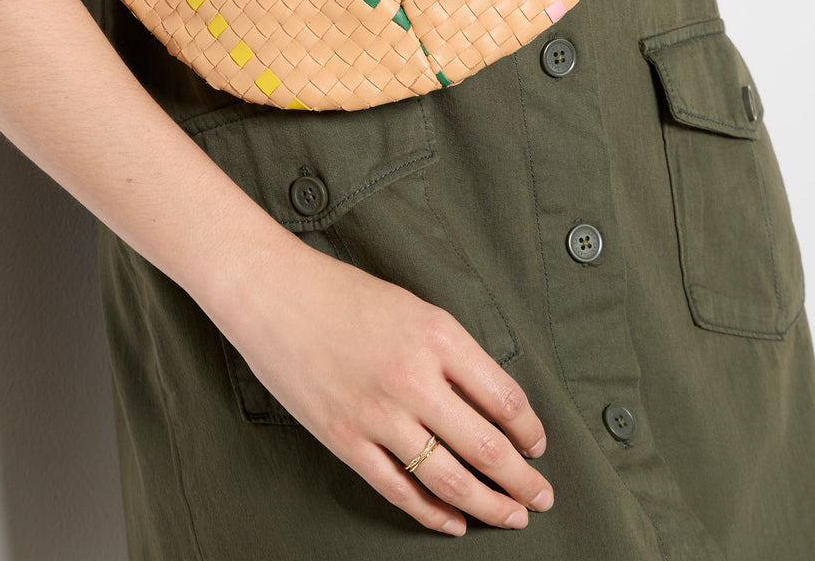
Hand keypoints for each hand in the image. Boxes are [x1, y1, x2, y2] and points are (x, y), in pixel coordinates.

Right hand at [218, 240, 552, 534]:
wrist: (272, 293)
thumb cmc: (340, 292)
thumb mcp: (412, 307)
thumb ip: (452, 353)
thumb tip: (492, 402)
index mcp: (438, 336)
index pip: (505, 399)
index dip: (530, 431)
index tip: (538, 446)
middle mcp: (413, 379)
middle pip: (486, 448)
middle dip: (522, 480)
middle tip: (541, 496)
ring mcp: (377, 415)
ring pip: (449, 478)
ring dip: (488, 504)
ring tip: (511, 516)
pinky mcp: (344, 439)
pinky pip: (399, 489)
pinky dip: (432, 513)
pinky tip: (453, 522)